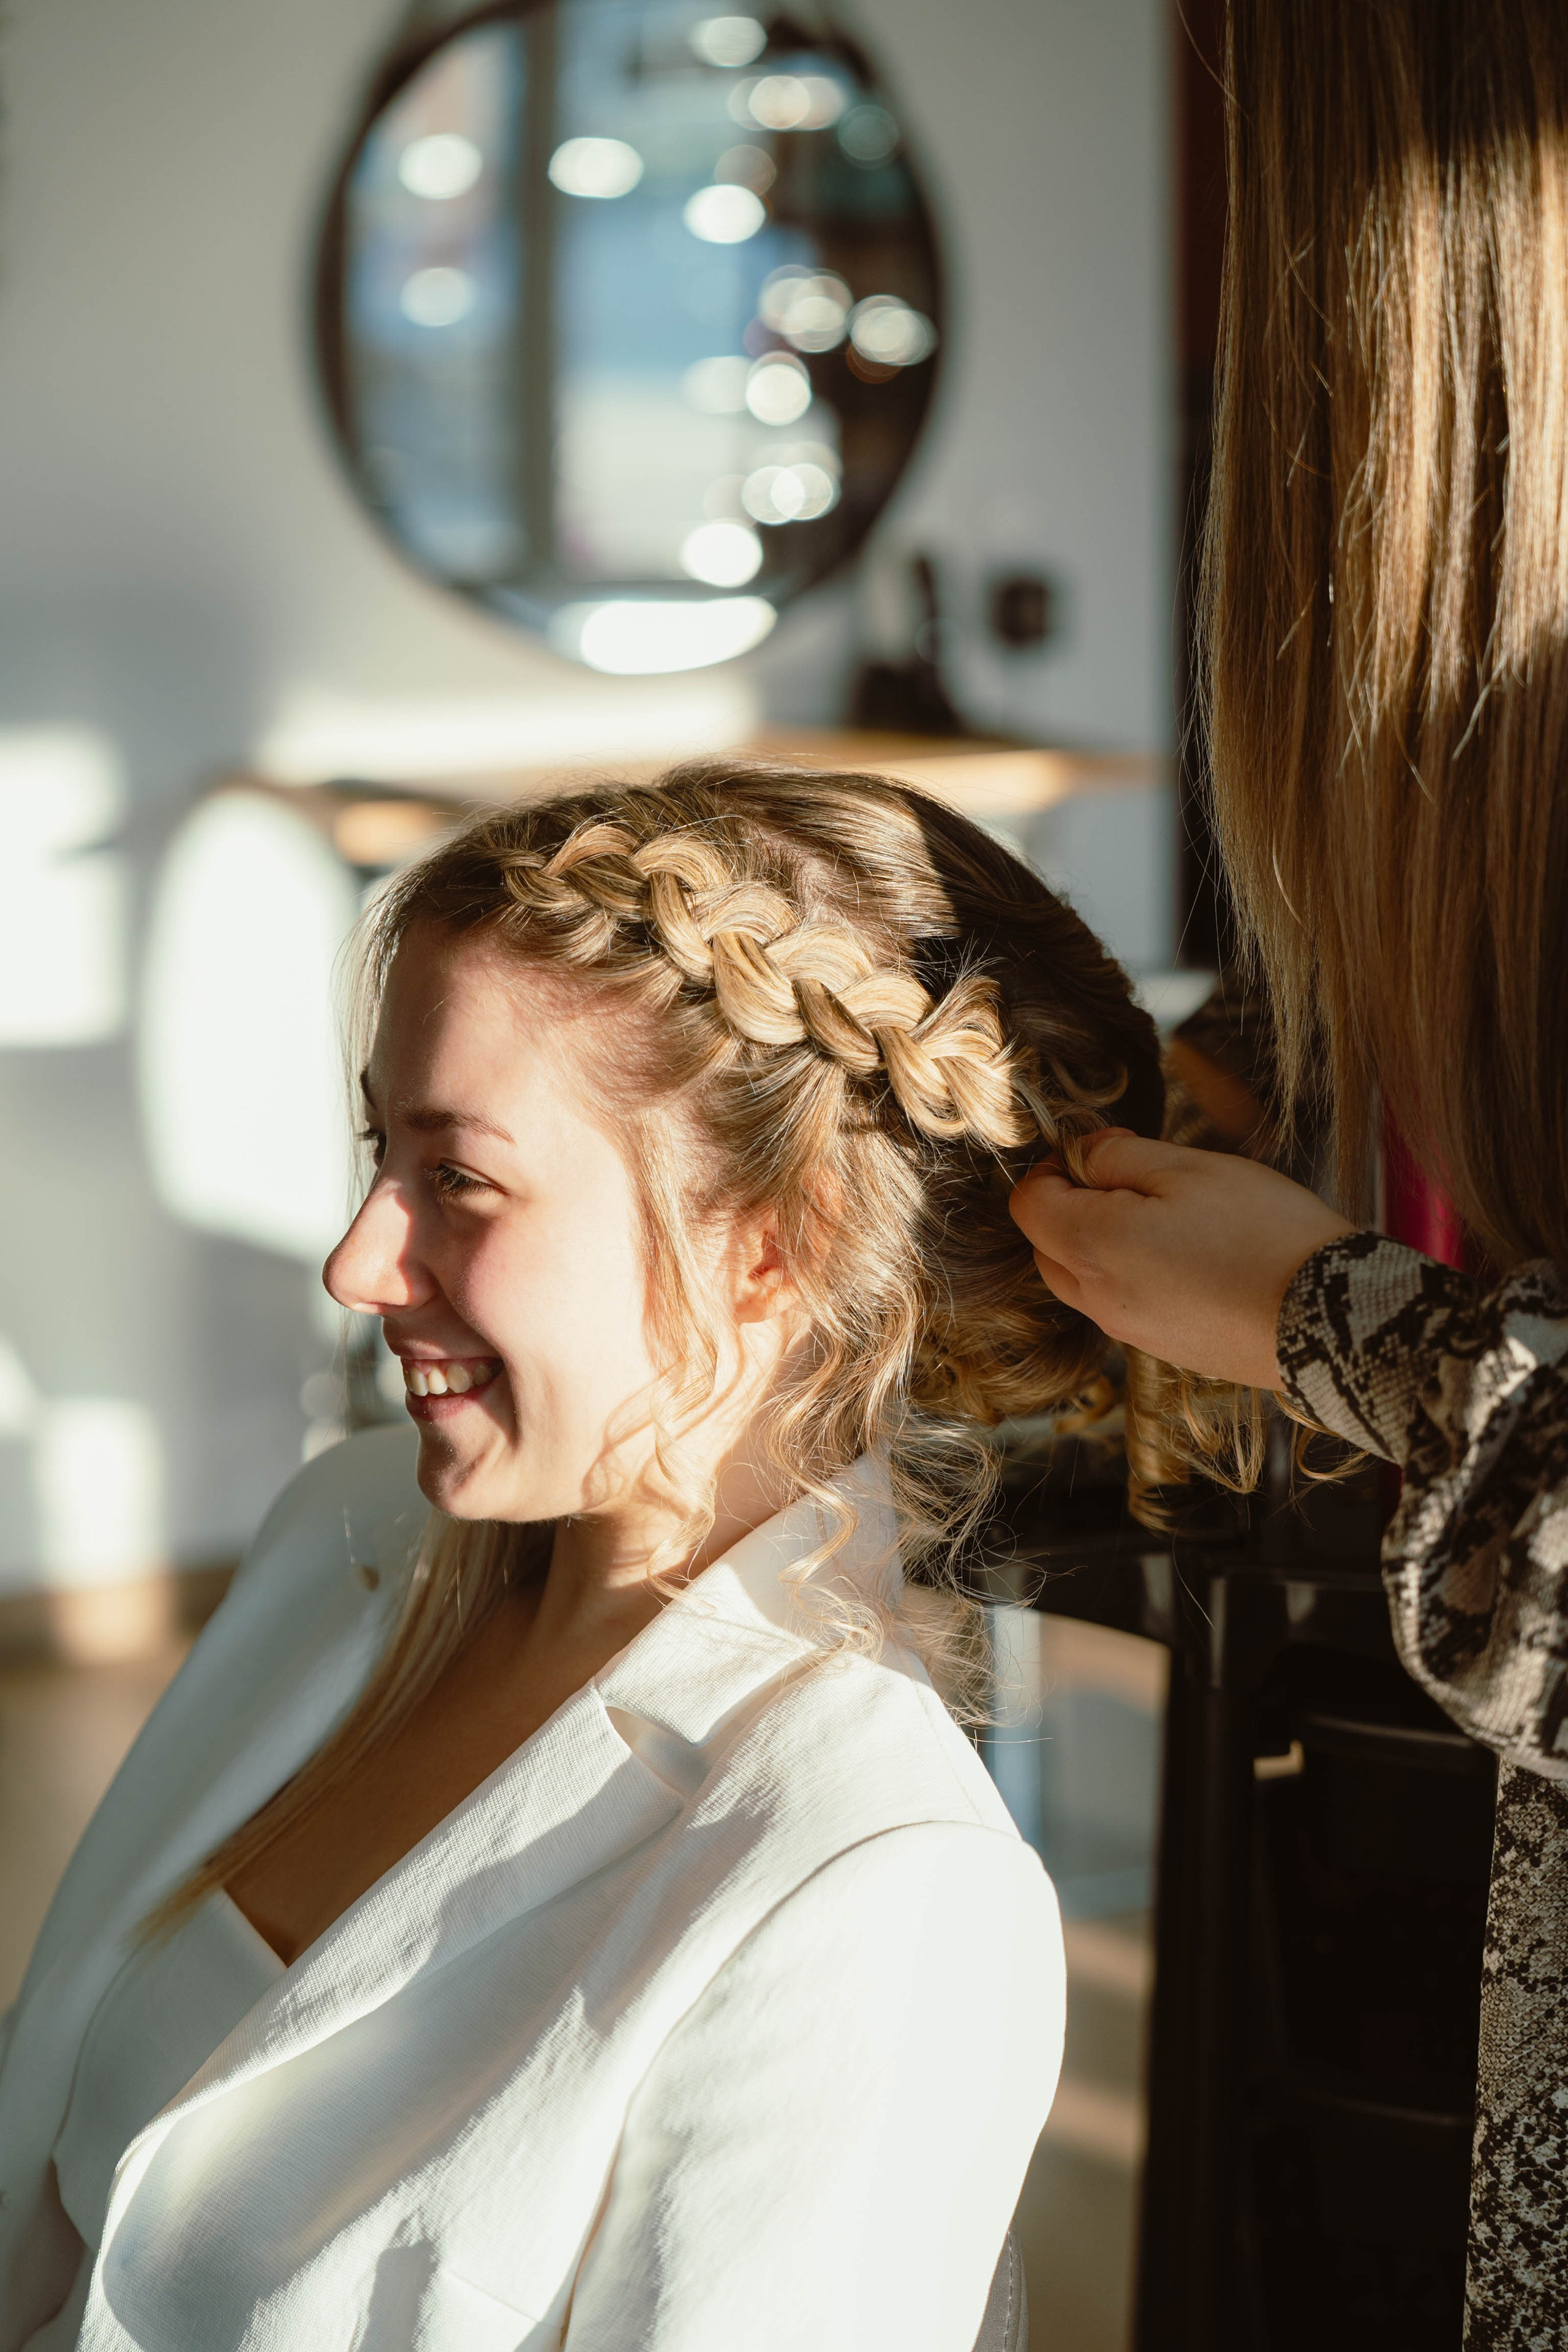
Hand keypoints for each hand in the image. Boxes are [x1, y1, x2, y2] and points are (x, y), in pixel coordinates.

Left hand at [1009, 1132, 1355, 1388]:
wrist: (1335, 1317)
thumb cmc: (1263, 1233)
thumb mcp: (1187, 1169)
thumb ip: (1118, 1157)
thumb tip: (1081, 1154)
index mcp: (1092, 1247)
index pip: (1028, 1205)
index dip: (1054, 1168)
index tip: (1100, 1151)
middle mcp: (1098, 1300)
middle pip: (1049, 1247)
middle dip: (1074, 1206)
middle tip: (1138, 1178)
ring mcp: (1130, 1333)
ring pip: (1086, 1280)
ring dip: (1106, 1243)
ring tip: (1174, 1216)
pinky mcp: (1166, 1351)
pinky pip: (1125, 1306)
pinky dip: (1137, 1276)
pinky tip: (1194, 1257)